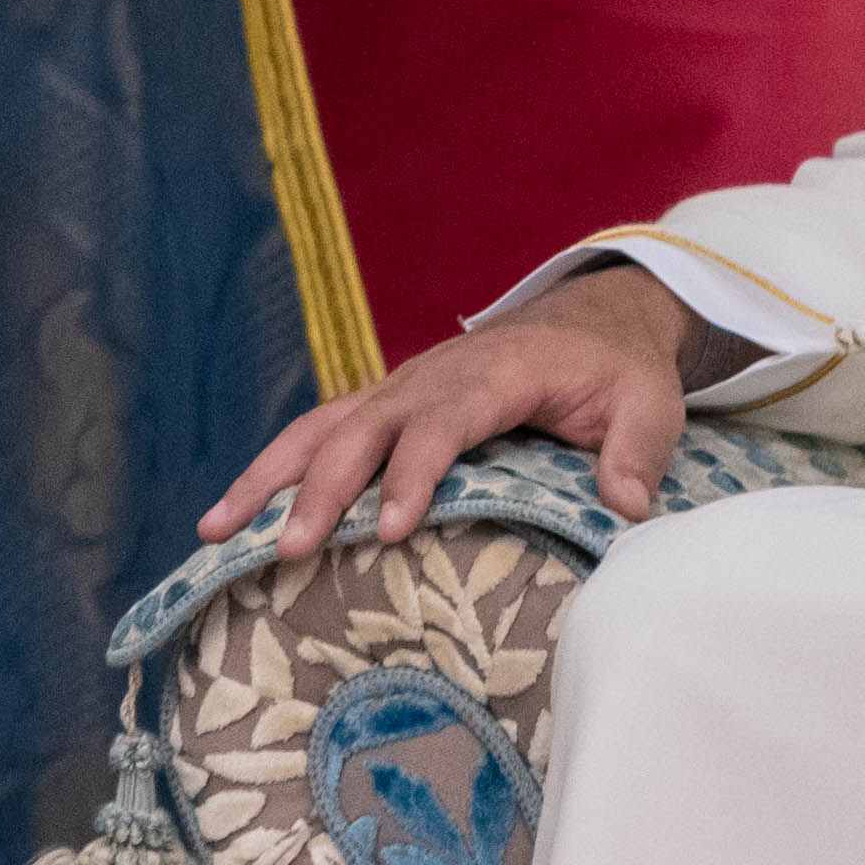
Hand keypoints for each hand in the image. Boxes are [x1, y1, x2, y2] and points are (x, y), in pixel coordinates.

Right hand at [196, 260, 702, 567]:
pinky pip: (317, 434)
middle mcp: (429, 377)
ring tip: (216, 529)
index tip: (394, 527)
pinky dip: (271, 472)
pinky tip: (233, 518)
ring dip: (268, 477)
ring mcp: (397, 389)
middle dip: (321, 489)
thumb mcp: (648, 404)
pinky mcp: (382, 407)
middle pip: (360, 429)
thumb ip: (636, 453)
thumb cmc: (617, 368)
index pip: (443, 423)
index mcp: (492, 373)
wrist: (589, 315)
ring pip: (320, 427)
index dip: (414, 473)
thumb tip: (624, 508)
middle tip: (288, 550)